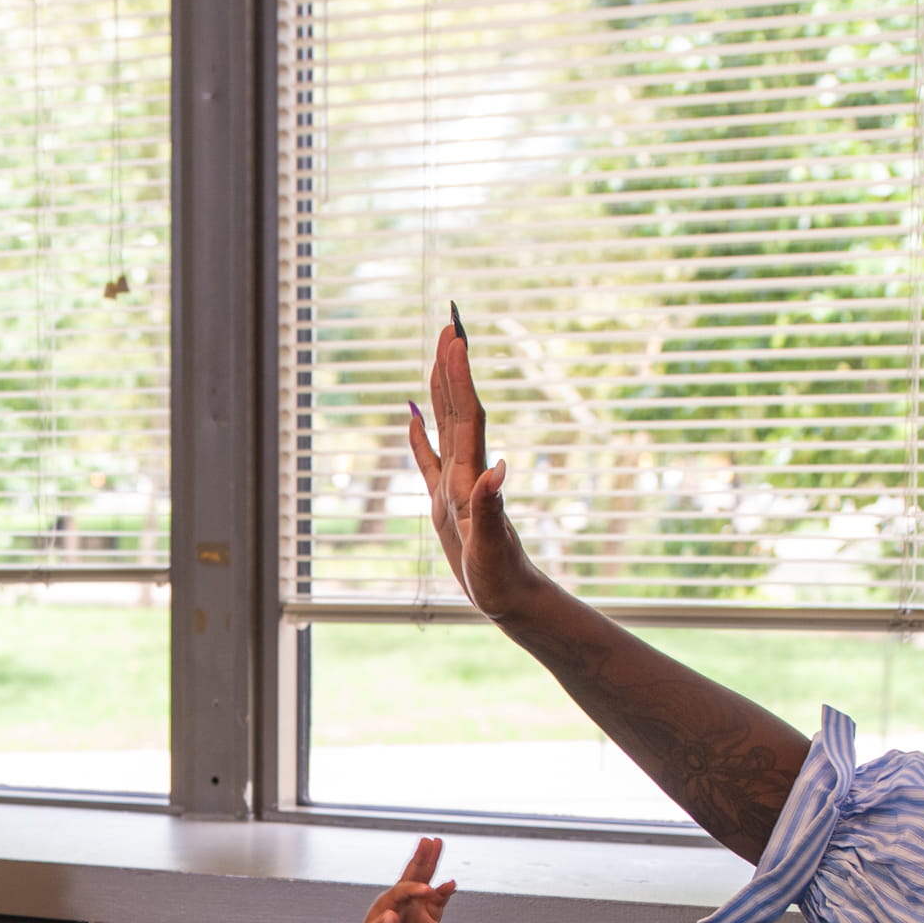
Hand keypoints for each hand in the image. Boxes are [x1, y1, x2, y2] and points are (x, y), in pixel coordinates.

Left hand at [349, 838, 456, 922]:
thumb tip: (390, 917)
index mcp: (383, 909)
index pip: (399, 892)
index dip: (412, 888)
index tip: (426, 890)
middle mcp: (399, 908)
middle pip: (412, 877)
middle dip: (421, 859)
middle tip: (429, 841)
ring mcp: (414, 915)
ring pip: (426, 886)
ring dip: (432, 867)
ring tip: (438, 846)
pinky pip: (438, 905)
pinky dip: (444, 894)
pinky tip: (450, 884)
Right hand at [406, 309, 551, 618]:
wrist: (510, 597)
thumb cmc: (500, 577)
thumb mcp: (491, 546)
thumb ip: (490, 506)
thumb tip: (499, 467)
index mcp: (471, 477)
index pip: (466, 416)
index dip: (460, 377)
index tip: (456, 339)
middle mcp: (465, 472)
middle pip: (457, 409)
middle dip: (452, 368)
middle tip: (450, 325)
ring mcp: (453, 484)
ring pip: (444, 424)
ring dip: (440, 389)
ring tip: (437, 353)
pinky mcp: (444, 501)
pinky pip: (429, 458)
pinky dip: (420, 434)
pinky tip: (413, 415)